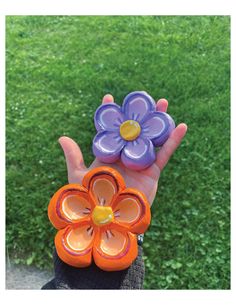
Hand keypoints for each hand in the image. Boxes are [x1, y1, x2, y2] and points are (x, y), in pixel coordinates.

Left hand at [58, 94, 186, 204]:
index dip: (110, 115)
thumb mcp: (78, 177)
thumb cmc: (90, 200)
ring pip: (151, 138)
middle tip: (144, 98)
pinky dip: (173, 141)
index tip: (110, 98)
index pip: (110, 130)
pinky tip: (181, 127)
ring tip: (164, 105)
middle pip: (134, 130)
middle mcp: (125, 155)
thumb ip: (73, 157)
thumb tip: (62, 137)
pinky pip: (164, 154)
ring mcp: (140, 163)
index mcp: (108, 154)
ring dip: (158, 122)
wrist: (108, 221)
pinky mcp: (152, 172)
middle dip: (139, 114)